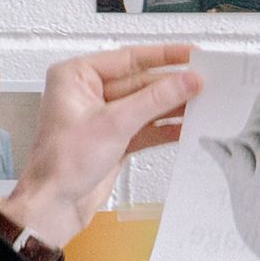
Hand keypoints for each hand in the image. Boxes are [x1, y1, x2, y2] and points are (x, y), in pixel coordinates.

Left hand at [0, 44, 204, 245]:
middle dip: (172, 84)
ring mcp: (102, 117)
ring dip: (172, 106)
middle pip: (140, 81)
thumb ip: (156, 99)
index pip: (128, 58)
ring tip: (204, 102)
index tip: (192, 54)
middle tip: (205, 81)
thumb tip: (187, 80)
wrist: (55, 206)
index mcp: (76, 76)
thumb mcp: (115, 123)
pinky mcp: (113, 139)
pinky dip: (165, 128)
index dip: (163, 56)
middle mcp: (88, 92)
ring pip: (145, 104)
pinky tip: (187, 126)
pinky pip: (145, 126)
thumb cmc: (63, 163)